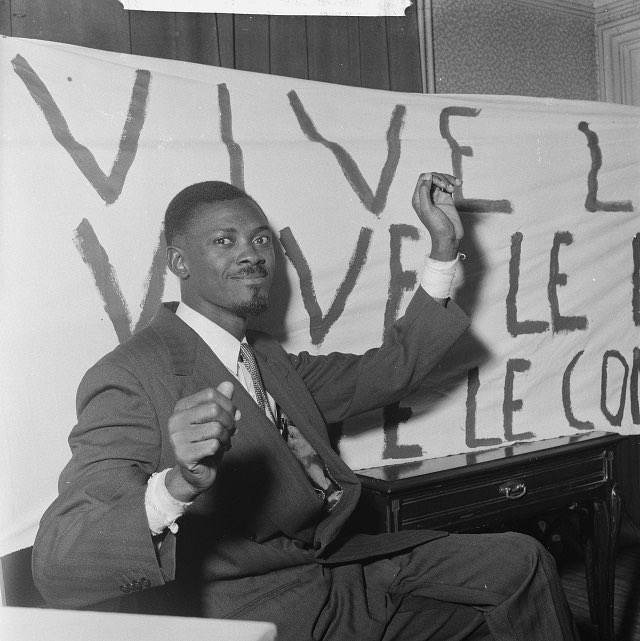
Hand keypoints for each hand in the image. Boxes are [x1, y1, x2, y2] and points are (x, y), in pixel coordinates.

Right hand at [165, 382, 239, 501]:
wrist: (197, 473)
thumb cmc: (207, 442)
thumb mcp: (216, 420)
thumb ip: (221, 402)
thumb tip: (228, 384)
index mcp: (182, 407)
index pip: (210, 394)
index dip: (228, 403)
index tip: (233, 415)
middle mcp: (175, 420)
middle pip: (214, 409)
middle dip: (229, 421)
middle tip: (231, 431)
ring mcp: (177, 438)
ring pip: (216, 428)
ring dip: (226, 437)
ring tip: (224, 442)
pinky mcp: (183, 455)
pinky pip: (213, 445)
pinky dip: (220, 448)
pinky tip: (217, 451)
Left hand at [411, 172, 462, 260]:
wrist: (449, 237)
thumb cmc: (436, 227)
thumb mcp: (427, 209)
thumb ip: (424, 192)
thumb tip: (427, 176)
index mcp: (418, 199)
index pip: (422, 179)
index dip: (432, 177)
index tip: (441, 185)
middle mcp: (426, 196)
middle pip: (432, 177)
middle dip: (441, 178)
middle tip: (449, 187)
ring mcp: (437, 197)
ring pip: (441, 180)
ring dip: (449, 180)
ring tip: (455, 186)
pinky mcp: (446, 198)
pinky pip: (448, 185)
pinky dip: (453, 183)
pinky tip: (458, 184)